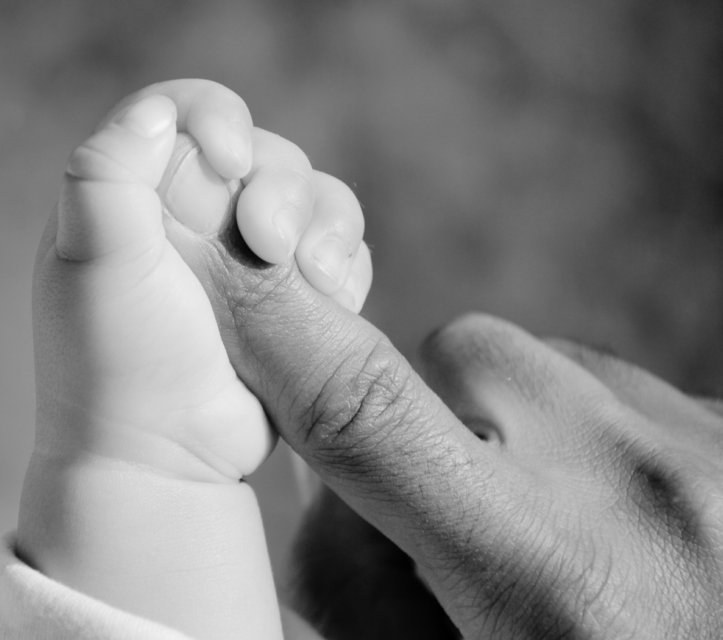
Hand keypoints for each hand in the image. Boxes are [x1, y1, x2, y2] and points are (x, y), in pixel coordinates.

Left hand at [30, 79, 370, 482]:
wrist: (163, 457)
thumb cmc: (117, 364)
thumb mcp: (92, 261)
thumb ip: (107, 172)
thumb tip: (157, 113)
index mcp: (131, 195)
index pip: (180, 113)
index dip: (215, 119)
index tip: (228, 160)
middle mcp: (189, 218)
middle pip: (262, 153)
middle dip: (280, 190)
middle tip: (269, 246)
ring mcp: (242, 259)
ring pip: (312, 198)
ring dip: (325, 229)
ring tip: (316, 283)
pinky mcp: (288, 298)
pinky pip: (337, 251)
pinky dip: (343, 265)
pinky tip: (330, 300)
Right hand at [171, 210, 722, 636]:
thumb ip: (379, 600)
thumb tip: (329, 519)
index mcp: (543, 576)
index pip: (368, 413)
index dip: (277, 327)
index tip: (220, 266)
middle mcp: (634, 486)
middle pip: (459, 353)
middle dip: (424, 409)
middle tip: (454, 506)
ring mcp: (706, 443)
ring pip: (543, 361)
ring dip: (514, 420)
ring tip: (559, 523)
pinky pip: (620, 386)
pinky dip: (589, 432)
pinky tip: (629, 519)